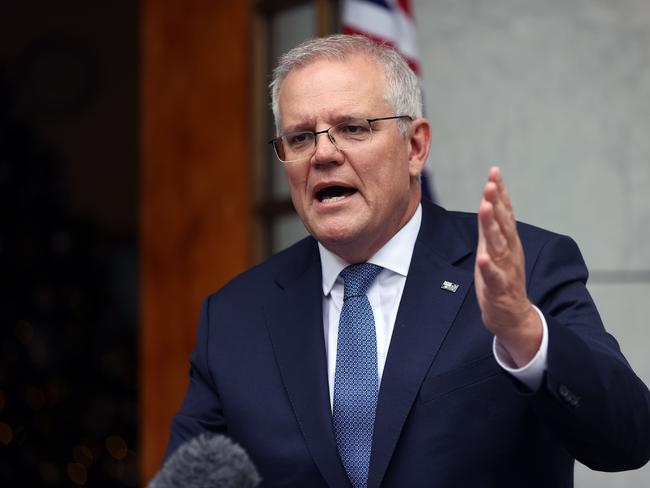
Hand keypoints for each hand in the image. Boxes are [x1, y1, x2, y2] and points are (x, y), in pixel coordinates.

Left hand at [475, 167, 541, 366]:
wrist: (511, 315)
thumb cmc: (500, 278)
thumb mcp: (495, 247)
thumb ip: (492, 225)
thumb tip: (489, 197)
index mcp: (508, 240)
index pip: (505, 212)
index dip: (500, 192)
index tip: (494, 171)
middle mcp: (509, 251)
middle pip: (503, 223)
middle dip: (497, 203)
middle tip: (491, 184)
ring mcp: (506, 269)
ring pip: (499, 245)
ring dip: (493, 226)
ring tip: (486, 208)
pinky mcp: (499, 288)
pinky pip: (494, 276)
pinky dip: (488, 267)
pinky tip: (482, 258)